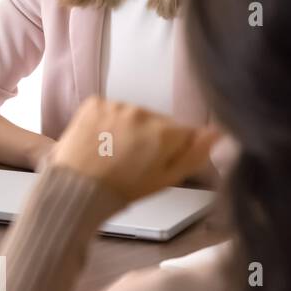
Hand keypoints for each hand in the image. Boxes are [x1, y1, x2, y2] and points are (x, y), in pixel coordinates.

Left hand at [48, 98, 219, 202]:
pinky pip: (109, 108)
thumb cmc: (122, 188)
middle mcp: (142, 113)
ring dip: (129, 127)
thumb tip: (215, 133)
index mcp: (165, 132)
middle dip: (151, 136)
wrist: (76, 186)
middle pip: (158, 121)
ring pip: (133, 114)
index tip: (158, 160)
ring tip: (114, 151)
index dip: (174, 147)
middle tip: (133, 159)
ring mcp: (116, 105)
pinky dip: (107, 121)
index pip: (184, 131)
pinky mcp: (94, 103)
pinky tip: (100, 140)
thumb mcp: (166, 179)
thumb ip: (195, 154)